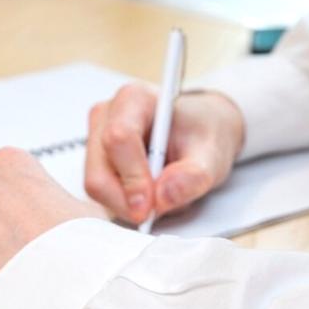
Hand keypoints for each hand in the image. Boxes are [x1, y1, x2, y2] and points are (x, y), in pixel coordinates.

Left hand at [0, 147, 104, 304]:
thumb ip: (58, 199)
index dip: (14, 201)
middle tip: (14, 246)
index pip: (1, 174)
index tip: (26, 220)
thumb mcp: (83, 206)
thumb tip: (64, 212)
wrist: (68, 283)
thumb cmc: (81, 245)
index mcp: (11, 162)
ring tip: (6, 268)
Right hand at [83, 85, 245, 225]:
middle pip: (99, 172)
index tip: (151, 205)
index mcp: (135, 99)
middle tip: (157, 210)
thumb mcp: (212, 153)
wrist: (199, 132)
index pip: (119, 138)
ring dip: (127, 204)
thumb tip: (164, 195)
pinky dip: (124, 205)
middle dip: (128, 200)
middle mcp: (107, 116)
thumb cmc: (202, 133)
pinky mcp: (96, 163)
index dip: (133, 177)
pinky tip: (147, 195)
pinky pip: (100, 196)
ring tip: (159, 195)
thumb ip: (194, 175)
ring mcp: (96, 140)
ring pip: (97, 188)